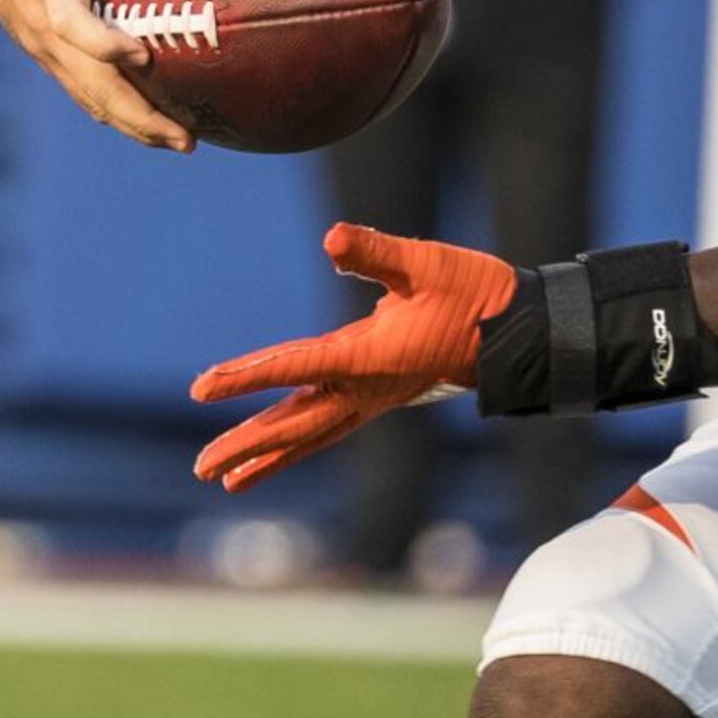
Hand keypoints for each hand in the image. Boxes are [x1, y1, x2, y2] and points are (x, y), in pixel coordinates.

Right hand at [0, 0, 210, 149]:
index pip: (72, 22)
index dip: (105, 44)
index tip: (144, 56)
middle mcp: (43, 25)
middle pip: (89, 84)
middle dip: (138, 115)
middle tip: (188, 136)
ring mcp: (41, 47)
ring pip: (87, 99)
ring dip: (132, 125)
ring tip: (182, 143)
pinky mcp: (45, 54)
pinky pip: (82, 92)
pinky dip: (116, 112)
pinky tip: (152, 125)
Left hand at [187, 227, 520, 490]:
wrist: (518, 330)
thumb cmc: (471, 292)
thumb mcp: (424, 263)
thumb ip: (376, 252)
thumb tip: (333, 237)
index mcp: (368, 357)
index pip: (294, 366)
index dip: (245, 376)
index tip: (200, 389)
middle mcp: (365, 388)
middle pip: (294, 423)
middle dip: (246, 444)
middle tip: (200, 467)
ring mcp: (371, 398)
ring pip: (309, 435)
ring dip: (266, 455)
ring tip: (225, 480)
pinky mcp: (377, 395)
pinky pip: (326, 428)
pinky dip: (295, 445)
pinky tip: (272, 456)